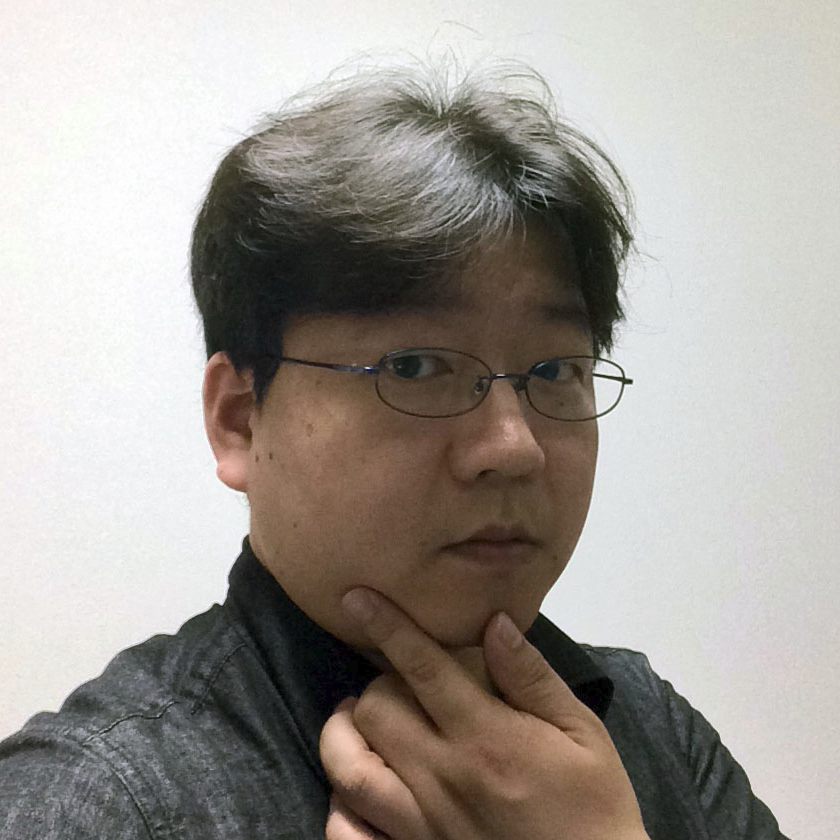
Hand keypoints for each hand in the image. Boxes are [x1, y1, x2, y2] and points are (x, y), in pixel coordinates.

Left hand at [319, 588, 648, 839]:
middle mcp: (443, 778)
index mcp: (487, 738)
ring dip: (341, 733)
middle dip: (376, 682)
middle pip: (375, 710)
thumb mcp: (582, 732)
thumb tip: (494, 622)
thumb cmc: (592, 806)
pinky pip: (347, 833)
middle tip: (396, 681)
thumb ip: (532, 677)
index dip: (386, 626)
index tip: (357, 597)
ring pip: (348, 768)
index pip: (422, 668)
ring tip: (355, 718)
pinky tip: (353, 786)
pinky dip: (338, 804)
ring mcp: (420, 825)